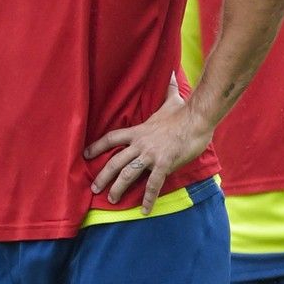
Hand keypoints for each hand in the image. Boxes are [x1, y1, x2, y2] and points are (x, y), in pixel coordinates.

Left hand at [84, 79, 207, 214]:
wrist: (198, 117)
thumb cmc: (185, 111)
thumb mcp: (172, 99)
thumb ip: (168, 89)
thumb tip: (172, 73)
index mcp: (139, 131)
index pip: (112, 138)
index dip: (97, 146)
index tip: (86, 154)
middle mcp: (140, 144)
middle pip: (114, 161)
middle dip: (102, 176)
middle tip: (94, 189)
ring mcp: (151, 155)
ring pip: (127, 174)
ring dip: (118, 188)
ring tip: (112, 199)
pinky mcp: (164, 164)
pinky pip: (153, 184)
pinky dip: (147, 199)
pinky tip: (144, 210)